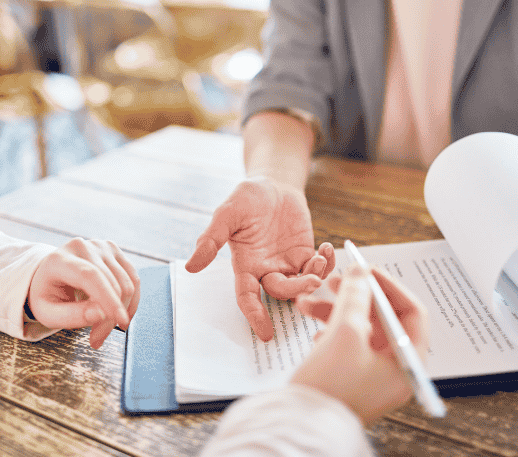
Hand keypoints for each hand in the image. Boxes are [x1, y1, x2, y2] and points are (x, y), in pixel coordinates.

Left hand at [28, 238, 139, 348]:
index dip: (108, 299)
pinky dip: (130, 301)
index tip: (121, 321)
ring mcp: (101, 246)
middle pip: (111, 283)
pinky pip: (133, 279)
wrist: (49, 275)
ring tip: (103, 329)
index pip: (91, 276)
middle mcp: (83, 247)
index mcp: (60, 260)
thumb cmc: (48, 296)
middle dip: (110, 317)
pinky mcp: (114, 251)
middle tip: (97, 340)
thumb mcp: (47, 313)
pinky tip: (119, 315)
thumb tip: (100, 314)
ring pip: (127, 283)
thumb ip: (70, 316)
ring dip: (121, 311)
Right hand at [186, 177, 334, 340]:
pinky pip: (318, 268)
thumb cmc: (246, 198)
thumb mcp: (226, 214)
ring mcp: (287, 263)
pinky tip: (327, 248)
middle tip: (313, 280)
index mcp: (245, 265)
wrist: (272, 184)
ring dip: (314, 277)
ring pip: (302, 285)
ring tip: (319, 258)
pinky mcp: (305, 253)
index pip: (248, 297)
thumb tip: (190, 267)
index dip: (255, 315)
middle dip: (297, 290)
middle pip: (281, 292)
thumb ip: (211, 239)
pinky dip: (326, 264)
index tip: (265, 333)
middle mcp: (266, 269)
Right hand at [292, 265, 429, 425]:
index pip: (410, 313)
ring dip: (335, 310)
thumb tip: (360, 272)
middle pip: (382, 319)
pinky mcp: (350, 378)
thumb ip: (355, 296)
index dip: (388, 287)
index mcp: (406, 364)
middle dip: (356, 296)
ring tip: (308, 303)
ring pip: (360, 329)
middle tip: (334, 281)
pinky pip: (346, 344)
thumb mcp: (345, 332)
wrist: (299, 426)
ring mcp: (372, 375)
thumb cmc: (330, 387)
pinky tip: (314, 332)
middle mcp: (394, 370)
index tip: (365, 270)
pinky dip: (330, 330)